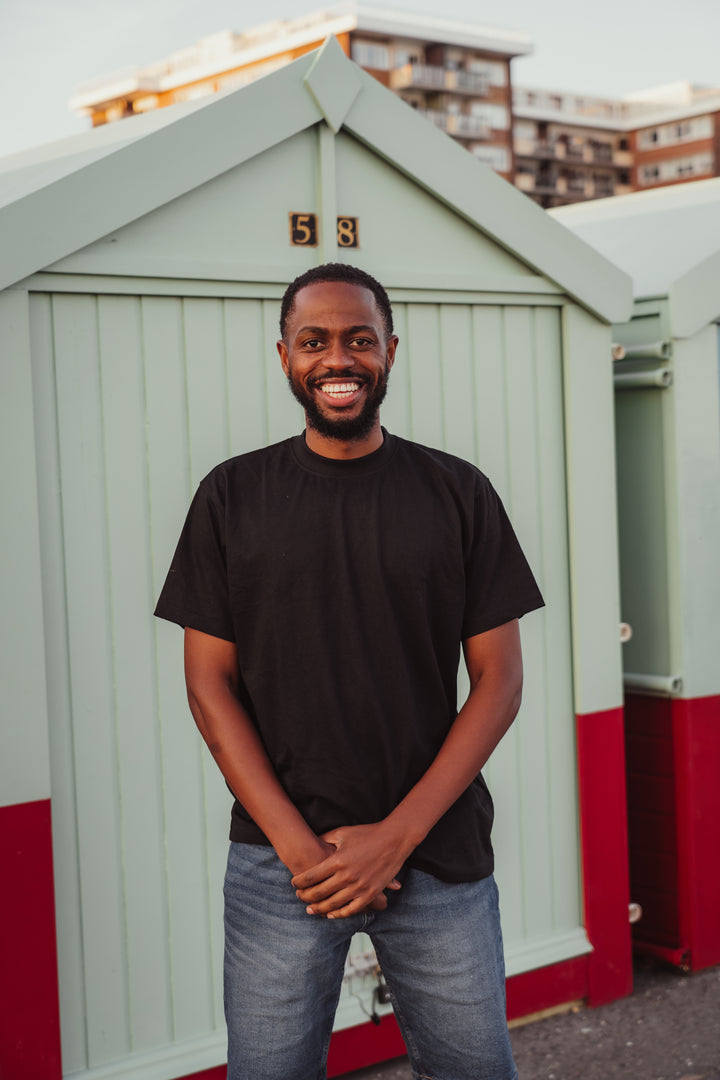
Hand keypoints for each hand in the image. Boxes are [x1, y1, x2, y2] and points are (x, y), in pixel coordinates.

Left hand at [290, 822, 408, 918]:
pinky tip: (330, 914)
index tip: (294, 884)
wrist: (394, 839)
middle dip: (305, 897)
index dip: (299, 882)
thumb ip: (325, 839)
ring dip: (318, 908)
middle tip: (298, 897)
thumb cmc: (367, 833)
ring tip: (310, 909)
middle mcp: (346, 876)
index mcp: (337, 861)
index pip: (311, 876)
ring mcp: (358, 887)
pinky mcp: (370, 894)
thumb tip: (312, 842)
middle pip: (318, 892)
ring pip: (332, 904)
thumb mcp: (343, 833)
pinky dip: (338, 914)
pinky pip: (351, 909)